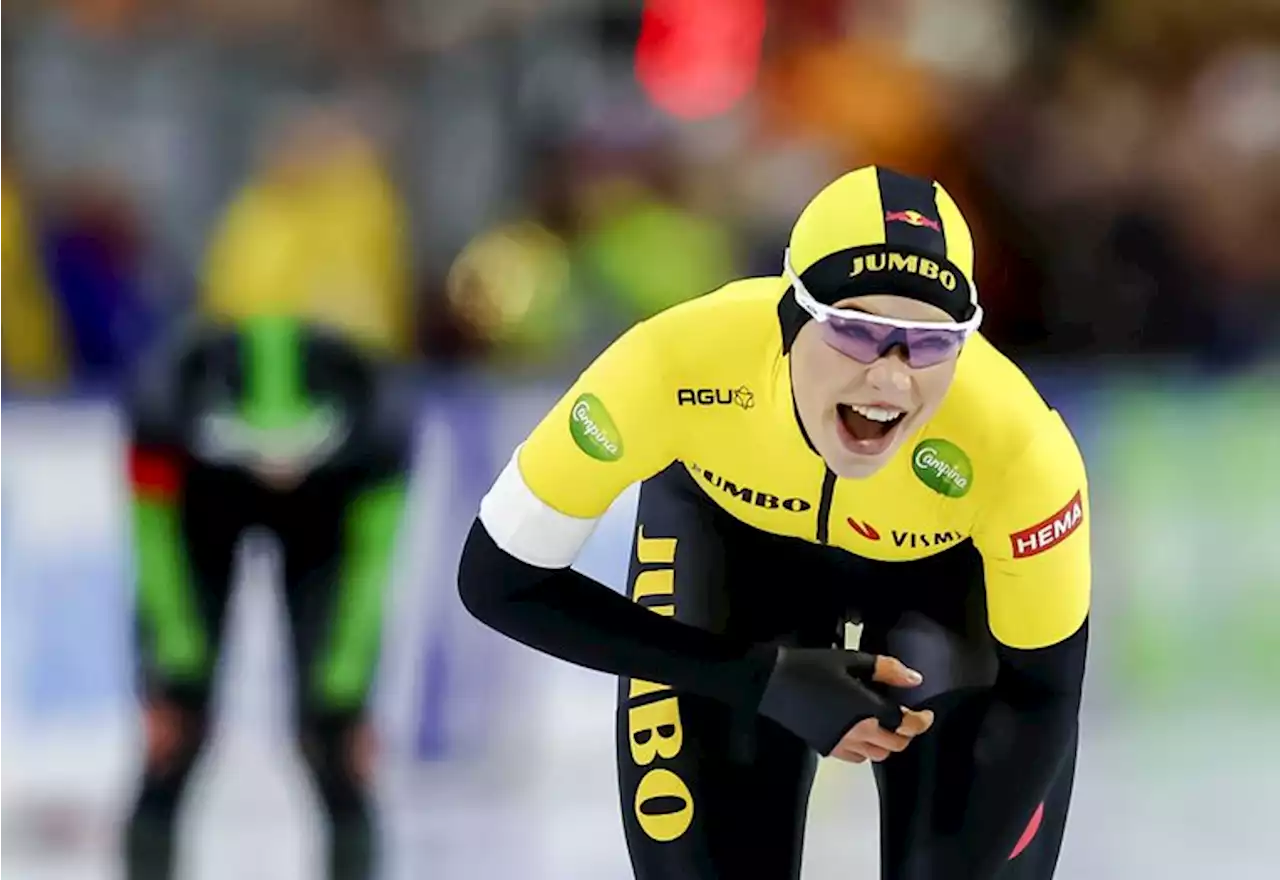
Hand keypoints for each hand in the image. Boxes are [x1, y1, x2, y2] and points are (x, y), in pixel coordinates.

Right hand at [756, 647, 927, 755]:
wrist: (772, 683)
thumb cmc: (812, 667)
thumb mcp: (851, 660)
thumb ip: (886, 670)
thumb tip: (913, 679)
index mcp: (867, 710)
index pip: (906, 725)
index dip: (921, 721)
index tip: (926, 713)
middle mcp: (858, 733)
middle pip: (895, 745)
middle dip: (906, 733)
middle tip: (905, 717)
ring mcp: (842, 744)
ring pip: (878, 755)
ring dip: (887, 742)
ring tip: (884, 724)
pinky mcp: (827, 748)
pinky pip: (857, 758)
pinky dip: (866, 749)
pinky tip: (861, 732)